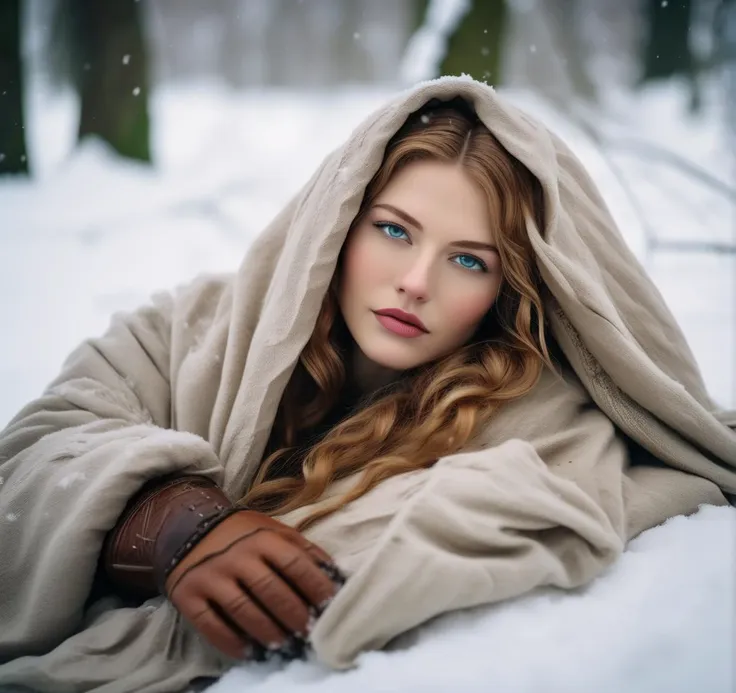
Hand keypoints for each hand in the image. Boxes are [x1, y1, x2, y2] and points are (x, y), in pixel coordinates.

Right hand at [164, 510, 341, 659]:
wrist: (188, 527)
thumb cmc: (242, 533)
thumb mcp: (273, 530)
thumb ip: (302, 549)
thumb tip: (334, 574)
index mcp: (263, 538)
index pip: (295, 564)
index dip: (316, 587)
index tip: (331, 607)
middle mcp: (237, 556)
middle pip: (271, 590)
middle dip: (294, 615)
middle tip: (309, 633)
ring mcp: (211, 575)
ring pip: (243, 610)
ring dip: (267, 632)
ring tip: (284, 644)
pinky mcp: (188, 594)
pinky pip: (211, 624)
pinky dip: (231, 642)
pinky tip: (248, 652)